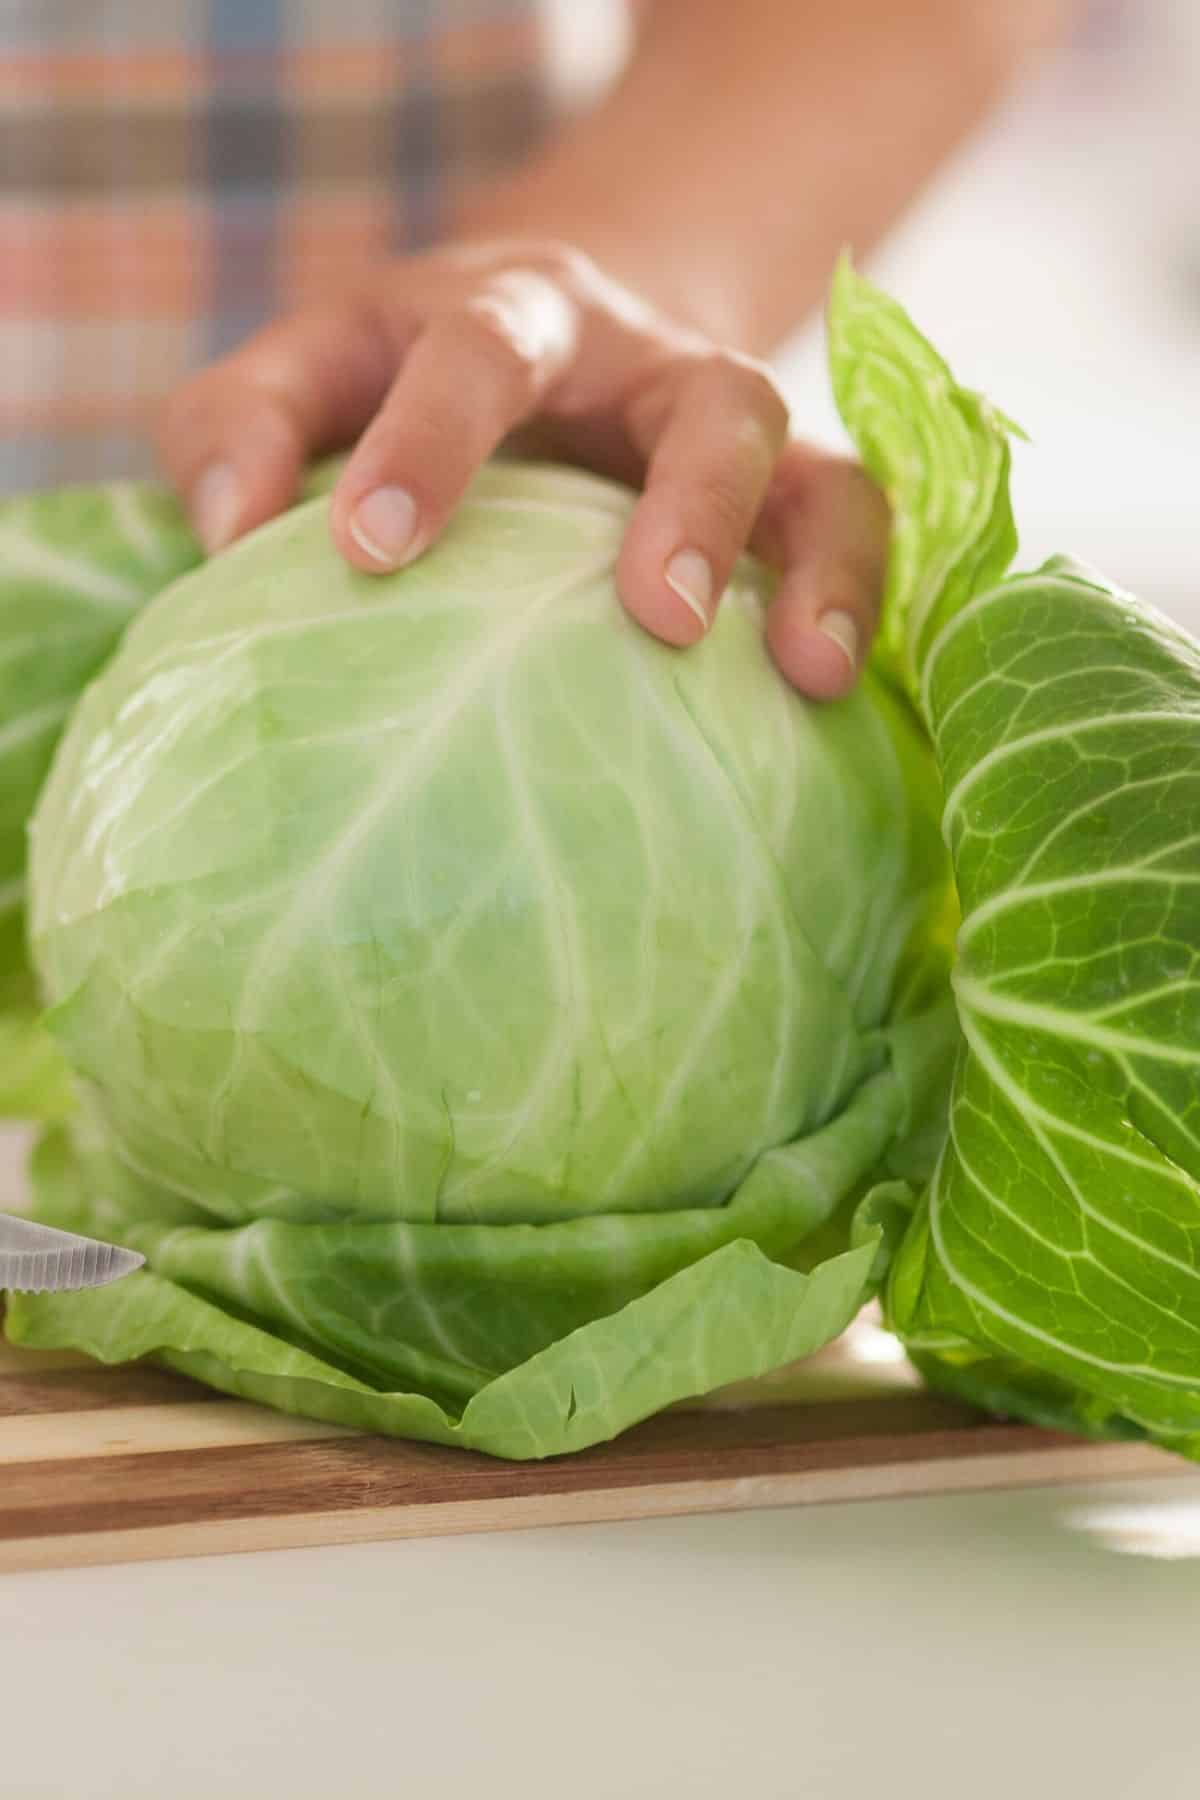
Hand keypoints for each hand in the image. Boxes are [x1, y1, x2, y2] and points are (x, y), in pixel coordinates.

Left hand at [158, 240, 887, 698]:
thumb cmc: (408, 373)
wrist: (559, 330)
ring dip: (815, 563)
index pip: (480, 354)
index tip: (369, 550)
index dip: (431, 441)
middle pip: (708, 397)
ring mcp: (730, 431)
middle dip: (693, 500)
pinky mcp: (785, 496)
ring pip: (816, 464)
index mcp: (513, 316)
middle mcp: (646, 362)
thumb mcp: (313, 366)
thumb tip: (225, 534)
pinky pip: (853, 529)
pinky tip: (830, 693)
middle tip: (657, 616)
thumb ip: (241, 426)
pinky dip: (857, 598)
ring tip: (804, 672)